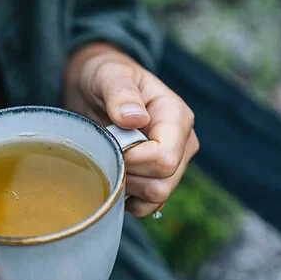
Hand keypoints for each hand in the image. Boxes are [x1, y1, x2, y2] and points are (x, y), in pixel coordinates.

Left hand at [65, 44, 198, 216]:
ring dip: (127, 187)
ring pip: (157, 196)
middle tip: (106, 152)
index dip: (133, 160)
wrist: (97, 87)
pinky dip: (129, 199)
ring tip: (109, 161)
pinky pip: (150, 204)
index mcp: (176, 116)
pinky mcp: (160, 176)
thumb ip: (121, 94)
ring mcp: (174, 162)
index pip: (165, 158)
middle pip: (163, 182)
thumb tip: (135, 118)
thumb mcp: (109, 76)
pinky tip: (115, 177)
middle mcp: (182, 142)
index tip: (110, 145)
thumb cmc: (106, 77)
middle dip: (128, 174)